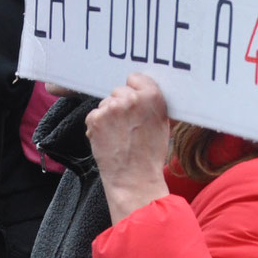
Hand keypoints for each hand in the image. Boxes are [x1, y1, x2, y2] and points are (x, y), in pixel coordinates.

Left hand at [87, 73, 172, 221]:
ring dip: (109, 116)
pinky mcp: (95, 119)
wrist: (134, 179)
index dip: (135, 90)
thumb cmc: (150, 155)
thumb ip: (153, 104)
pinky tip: (108, 139)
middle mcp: (130, 98)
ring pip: (105, 104)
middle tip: (127, 124)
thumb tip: (144, 92)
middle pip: (119, 91)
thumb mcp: (163, 124)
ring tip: (118, 135)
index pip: (136, 78)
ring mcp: (110, 108)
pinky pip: (94, 115)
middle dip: (121, 105)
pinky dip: (98, 126)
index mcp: (152, 97)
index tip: (135, 103)